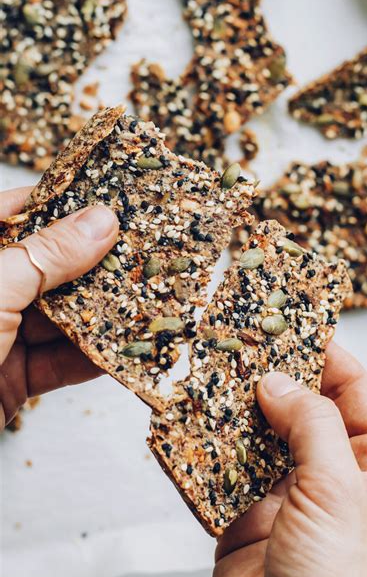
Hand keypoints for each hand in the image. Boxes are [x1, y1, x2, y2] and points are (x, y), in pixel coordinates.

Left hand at [0, 187, 118, 430]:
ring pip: (57, 315)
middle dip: (91, 262)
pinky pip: (58, 361)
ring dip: (99, 312)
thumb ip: (46, 255)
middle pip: (44, 265)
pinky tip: (122, 347)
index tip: (107, 198)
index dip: (61, 203)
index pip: (12, 212)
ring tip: (143, 295)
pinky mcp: (9, 378)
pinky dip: (90, 357)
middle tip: (138, 248)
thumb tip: (100, 220)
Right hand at [214, 342, 366, 576]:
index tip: (296, 321)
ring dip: (239, 405)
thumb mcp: (338, 491)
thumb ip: (311, 424)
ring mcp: (292, 489)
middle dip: (275, 376)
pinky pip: (229, 462)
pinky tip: (193, 417)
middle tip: (246, 338)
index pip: (355, 391)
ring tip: (215, 366)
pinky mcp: (250, 508)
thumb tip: (277, 379)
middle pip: (304, 405)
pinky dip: (211, 441)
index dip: (326, 354)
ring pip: (263, 430)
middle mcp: (337, 473)